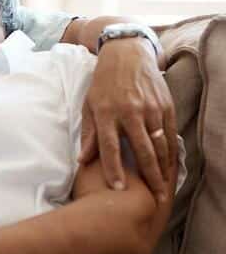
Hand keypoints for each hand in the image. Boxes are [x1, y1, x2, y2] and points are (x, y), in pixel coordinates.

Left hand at [79, 38, 178, 200]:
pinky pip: (169, 134)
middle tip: (153, 199)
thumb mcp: (89, 104)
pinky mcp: (165, 106)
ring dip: (163, 169)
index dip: (113, 169)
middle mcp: (130, 112)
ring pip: (160, 145)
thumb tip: (82, 160)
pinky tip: (170, 167)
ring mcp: (150, 109)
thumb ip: (89, 133)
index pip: (110, 146)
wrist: (127, 54)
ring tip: (163, 189)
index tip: (117, 189)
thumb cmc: (103, 83)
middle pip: (142, 150)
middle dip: (148, 177)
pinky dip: (171, 153)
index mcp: (107, 112)